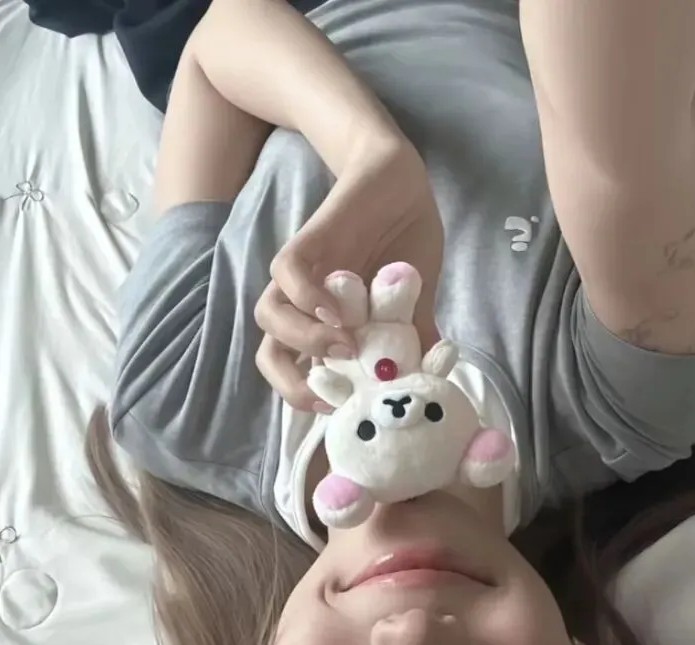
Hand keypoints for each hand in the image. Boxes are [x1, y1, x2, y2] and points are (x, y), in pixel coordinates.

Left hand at [255, 138, 444, 411]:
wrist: (402, 181)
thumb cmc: (406, 241)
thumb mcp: (418, 302)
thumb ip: (414, 340)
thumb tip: (425, 379)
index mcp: (326, 326)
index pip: (297, 371)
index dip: (307, 396)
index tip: (337, 414)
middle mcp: (306, 305)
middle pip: (269, 352)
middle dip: (289, 382)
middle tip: (327, 397)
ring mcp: (305, 274)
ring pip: (269, 314)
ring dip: (301, 340)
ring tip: (344, 347)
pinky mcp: (310, 240)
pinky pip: (288, 272)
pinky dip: (307, 297)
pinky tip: (340, 311)